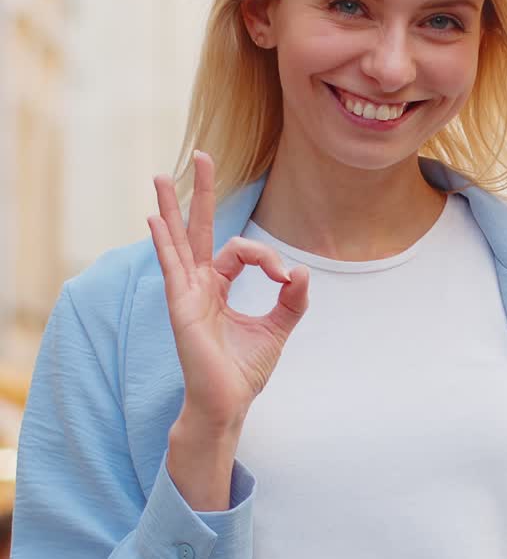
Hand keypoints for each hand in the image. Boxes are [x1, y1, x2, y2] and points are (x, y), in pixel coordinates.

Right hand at [148, 151, 309, 432]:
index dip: (267, 258)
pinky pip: (171, 267)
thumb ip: (292, 300)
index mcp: (218, 287)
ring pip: (178, 241)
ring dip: (172, 207)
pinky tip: (153, 218)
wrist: (228, 403)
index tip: (287, 279)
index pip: (242, 251)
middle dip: (201, 192)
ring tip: (162, 175)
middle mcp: (199, 285)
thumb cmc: (244, 371)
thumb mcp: (277, 329)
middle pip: (198, 229)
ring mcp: (186, 293)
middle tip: (202, 154)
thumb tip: (301, 271)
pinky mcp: (181, 306)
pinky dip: (163, 242)